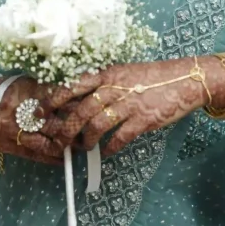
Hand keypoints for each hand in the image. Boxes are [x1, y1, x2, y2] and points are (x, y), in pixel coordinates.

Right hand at [0, 72, 104, 166]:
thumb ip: (48, 89)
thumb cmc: (7, 92)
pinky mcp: (8, 145)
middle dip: (77, 129)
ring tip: (83, 146)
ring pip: (47, 142)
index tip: (94, 108)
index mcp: (26, 90)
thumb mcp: (26, 83)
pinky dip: (52, 158)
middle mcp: (19, 109)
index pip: (59, 99)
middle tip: (94, 130)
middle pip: (55, 123)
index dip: (78, 105)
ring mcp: (13, 129)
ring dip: (67, 146)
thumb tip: (79, 95)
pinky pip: (35, 155)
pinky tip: (63, 159)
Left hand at [40, 57, 224, 157]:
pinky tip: (107, 151)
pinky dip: (110, 147)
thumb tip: (77, 101)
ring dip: (87, 140)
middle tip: (58, 140)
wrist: (183, 79)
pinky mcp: (142, 119)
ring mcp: (128, 103)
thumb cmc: (150, 77)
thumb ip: (102, 85)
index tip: (41, 110)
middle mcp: (114, 87)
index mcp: (107, 74)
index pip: (73, 85)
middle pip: (81, 110)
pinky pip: (119, 137)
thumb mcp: (123, 74)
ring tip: (84, 147)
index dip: (54, 99)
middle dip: (66, 128)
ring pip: (96, 125)